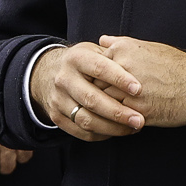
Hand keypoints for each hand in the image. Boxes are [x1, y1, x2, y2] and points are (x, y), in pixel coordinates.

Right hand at [29, 43, 144, 141]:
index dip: (119, 79)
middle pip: (92, 99)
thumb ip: (113, 55)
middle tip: (139, 119)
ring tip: (133, 128)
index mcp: (76, 58)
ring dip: (112, 128)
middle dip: (118, 112)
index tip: (139, 89)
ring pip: (86, 120)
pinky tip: (118, 131)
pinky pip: (81, 132)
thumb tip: (138, 62)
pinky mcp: (56, 117)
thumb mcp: (93, 50)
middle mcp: (64, 79)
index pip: (99, 68)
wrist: (47, 73)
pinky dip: (102, 134)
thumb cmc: (82, 62)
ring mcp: (58, 99)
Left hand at [97, 36, 185, 127]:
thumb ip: (121, 44)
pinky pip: (115, 118)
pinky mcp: (136, 111)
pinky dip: (113, 120)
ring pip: (102, 103)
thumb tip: (102, 40)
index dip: (92, 77)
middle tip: (94, 100)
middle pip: (93, 84)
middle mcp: (122, 69)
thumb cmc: (176, 65)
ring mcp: (128, 91)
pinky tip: (116, 121)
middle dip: (94, 93)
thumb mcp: (148, 46)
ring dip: (101, 109)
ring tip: (103, 113)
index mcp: (123, 50)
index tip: (94, 83)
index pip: (93, 65)